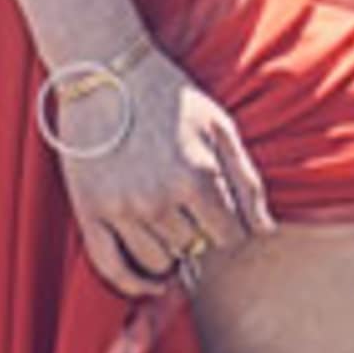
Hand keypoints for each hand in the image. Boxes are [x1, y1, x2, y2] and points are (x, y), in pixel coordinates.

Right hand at [59, 46, 272, 294]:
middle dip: (197, 234)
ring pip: (158, 261)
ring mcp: (122, 208)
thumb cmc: (167, 95)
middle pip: (193, 248)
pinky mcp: (89, 211)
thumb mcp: (219, 126)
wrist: (104, 69)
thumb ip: (246, 181)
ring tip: (167, 226)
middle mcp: (160, 197)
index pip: (230, 236)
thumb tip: (264, 231)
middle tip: (187, 208)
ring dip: (169, 252)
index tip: (221, 217)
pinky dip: (133, 283)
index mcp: (198, 175)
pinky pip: (111, 267)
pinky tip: (151, 283)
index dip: (229, 229)